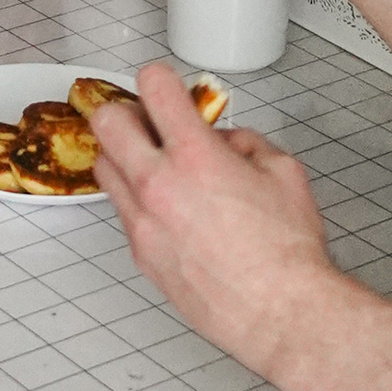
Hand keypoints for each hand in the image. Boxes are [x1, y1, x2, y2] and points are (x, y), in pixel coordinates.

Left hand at [91, 64, 335, 376]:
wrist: (280, 312)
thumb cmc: (287, 251)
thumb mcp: (284, 172)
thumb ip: (247, 144)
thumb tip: (225, 140)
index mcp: (195, 155)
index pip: (153, 87)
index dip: (160, 78)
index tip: (166, 85)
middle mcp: (158, 184)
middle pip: (107, 122)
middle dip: (127, 113)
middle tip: (151, 124)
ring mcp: (143, 221)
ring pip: (104, 168)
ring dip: (124, 157)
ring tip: (155, 166)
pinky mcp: (140, 253)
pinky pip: (122, 211)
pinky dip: (137, 199)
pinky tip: (168, 209)